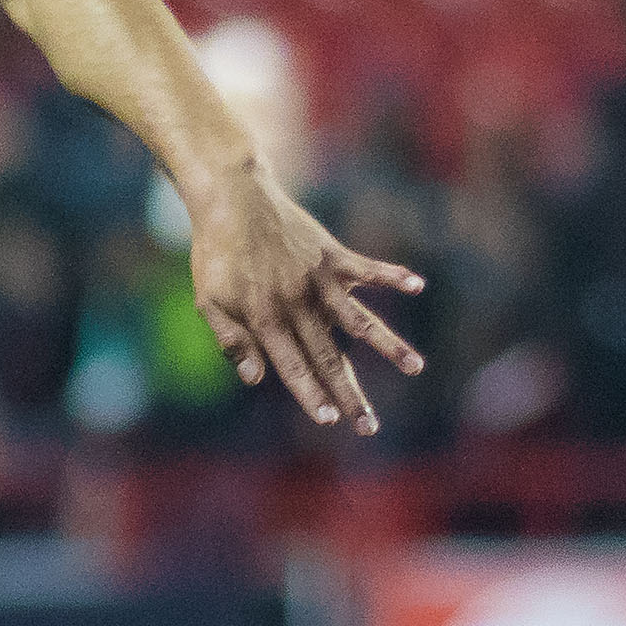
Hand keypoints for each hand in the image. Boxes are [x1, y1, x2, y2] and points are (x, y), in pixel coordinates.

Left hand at [185, 166, 424, 432]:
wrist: (232, 199)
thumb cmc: (216, 254)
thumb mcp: (208, 301)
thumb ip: (231, 340)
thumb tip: (255, 380)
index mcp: (265, 319)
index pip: (292, 367)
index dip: (310, 394)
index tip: (329, 421)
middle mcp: (298, 304)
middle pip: (329, 357)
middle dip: (349, 394)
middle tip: (369, 426)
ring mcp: (319, 280)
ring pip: (360, 320)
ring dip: (389, 346)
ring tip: (416, 367)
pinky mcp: (333, 255)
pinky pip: (368, 268)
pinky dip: (393, 275)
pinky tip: (418, 284)